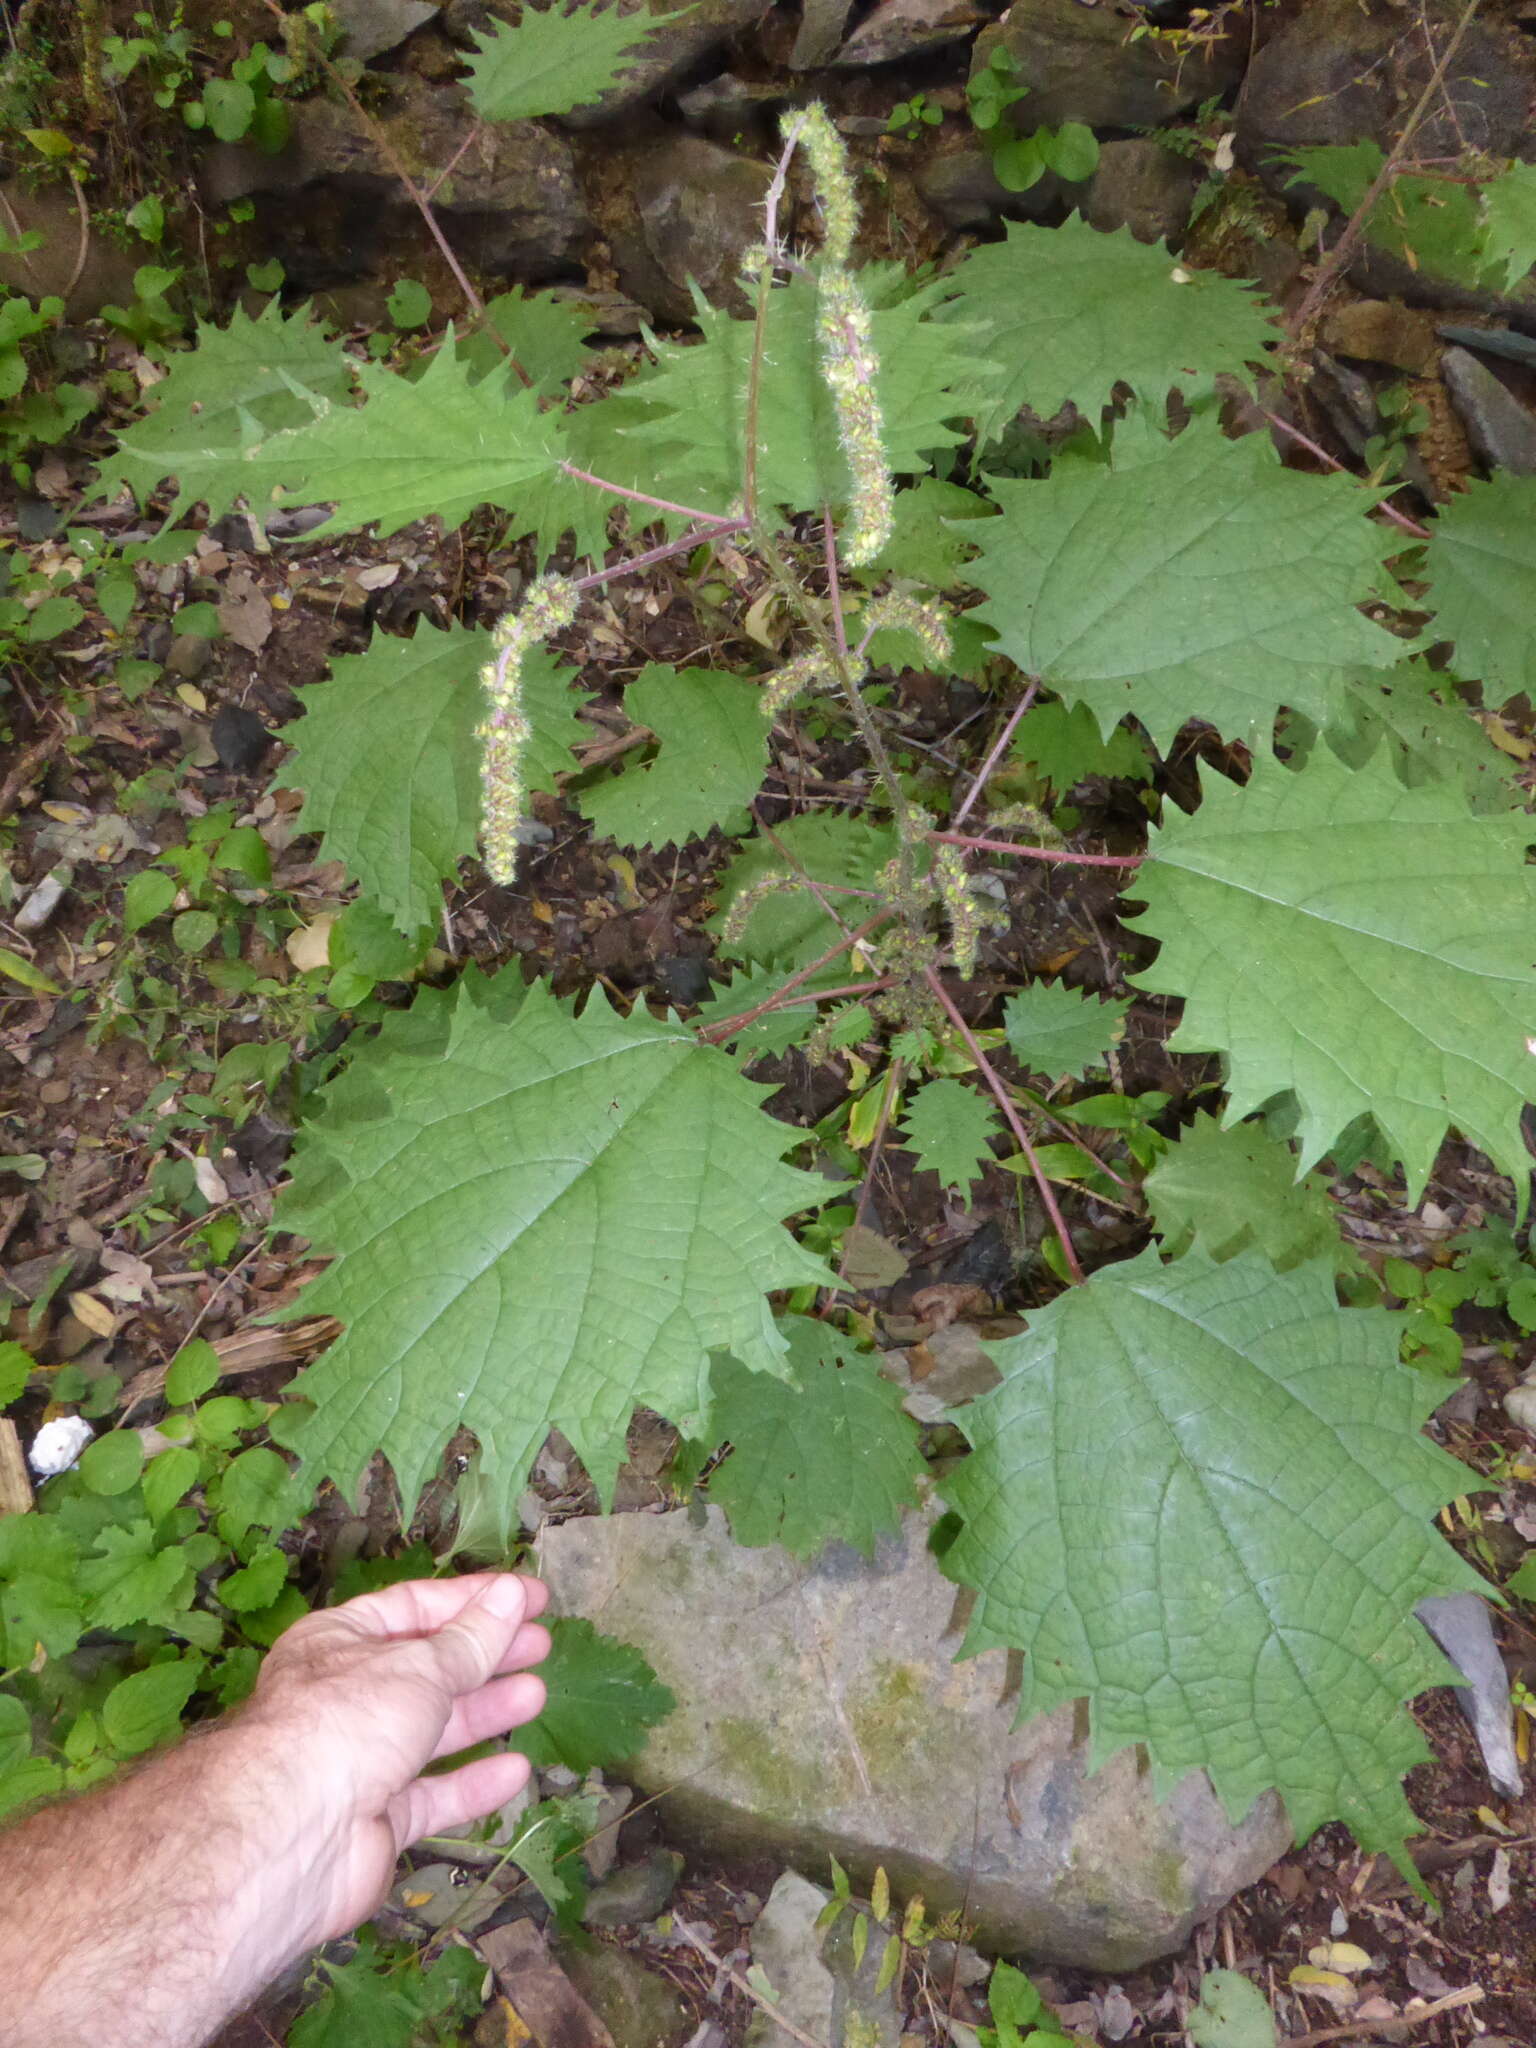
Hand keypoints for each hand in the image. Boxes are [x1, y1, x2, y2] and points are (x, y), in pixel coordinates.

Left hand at [229, 1572, 548, 1968]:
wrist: (292, 1835)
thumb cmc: (346, 1722)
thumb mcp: (419, 1666)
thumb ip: (471, 1640)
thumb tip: (511, 1595)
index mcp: (340, 1642)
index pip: (415, 1607)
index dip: (474, 1600)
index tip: (529, 1596)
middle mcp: (346, 1697)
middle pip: (427, 1669)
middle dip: (485, 1656)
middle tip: (540, 1644)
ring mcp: (360, 1762)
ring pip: (432, 1731)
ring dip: (484, 1712)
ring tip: (536, 1695)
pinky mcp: (375, 1821)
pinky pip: (431, 1796)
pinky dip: (471, 1784)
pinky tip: (514, 1771)